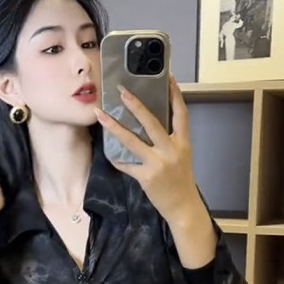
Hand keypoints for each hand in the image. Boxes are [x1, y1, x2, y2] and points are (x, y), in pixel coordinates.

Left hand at [93, 74, 200, 224]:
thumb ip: (170, 139)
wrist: (183, 206)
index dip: (175, 94)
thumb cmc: (181, 180)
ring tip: (99, 114)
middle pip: (152, 123)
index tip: (168, 77)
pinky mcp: (146, 177)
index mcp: (183, 143)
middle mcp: (171, 151)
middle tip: (122, 91)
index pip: (181, 114)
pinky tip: (108, 151)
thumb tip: (151, 121)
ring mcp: (158, 164)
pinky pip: (126, 164)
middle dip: (136, 105)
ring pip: (132, 141)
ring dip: (114, 127)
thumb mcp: (181, 156)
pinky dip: (116, 158)